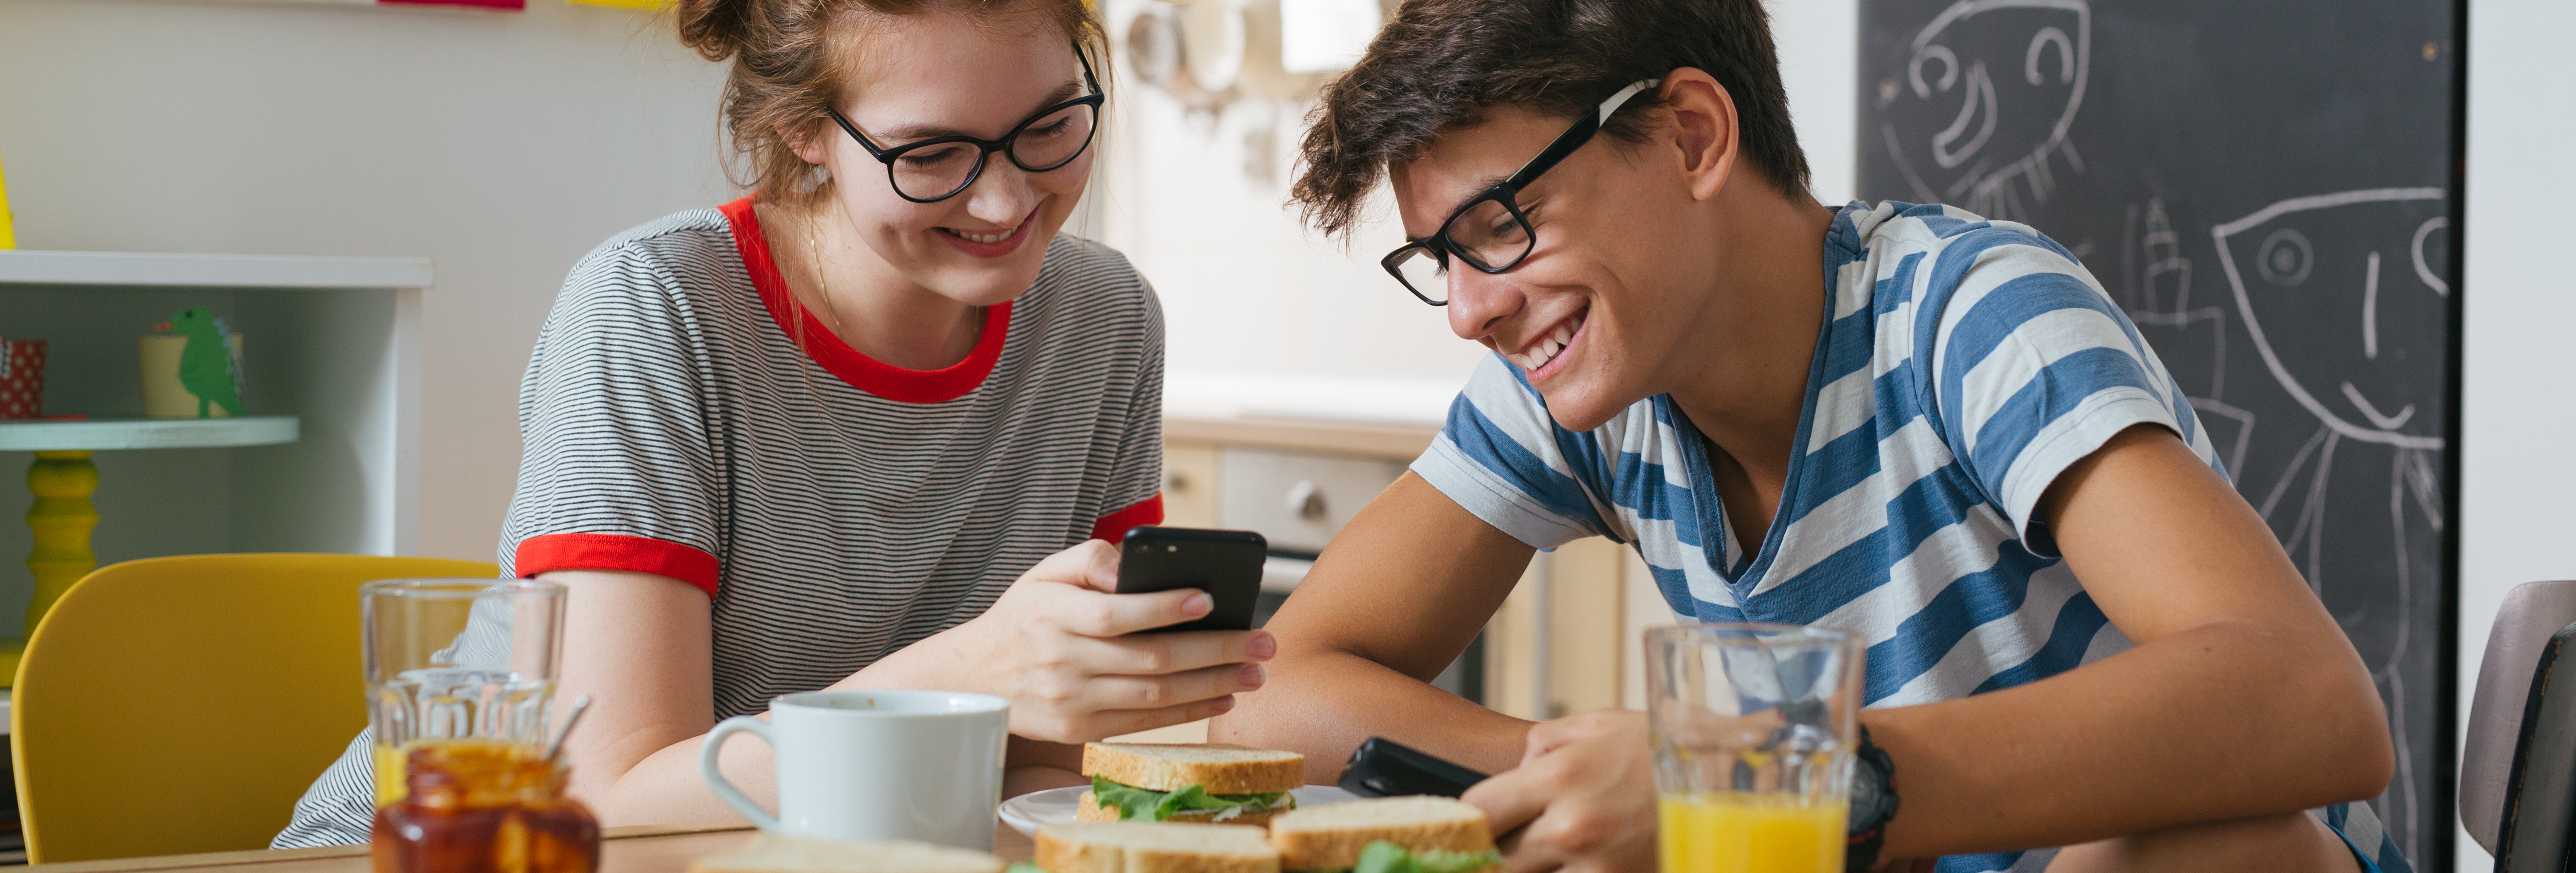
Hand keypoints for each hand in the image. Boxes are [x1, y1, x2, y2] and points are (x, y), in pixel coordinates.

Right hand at [930, 540, 1272, 741]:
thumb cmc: (1024, 616)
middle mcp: (1062, 660)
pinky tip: (1221, 696)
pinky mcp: (1079, 731)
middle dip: (1215, 651)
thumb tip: (1132, 568)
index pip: (1115, 613)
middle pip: (1150, 659)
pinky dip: (1188, 712)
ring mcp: (1071, 701)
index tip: (1209, 598)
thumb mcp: (1044, 572)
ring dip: (1212, 685)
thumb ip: (1091, 558)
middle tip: (1261, 642)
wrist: (975, 678)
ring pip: (1154, 696)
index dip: (1164, 608)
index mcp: (1053, 613)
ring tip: (1254, 672)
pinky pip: (1143, 723)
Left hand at [1462, 709, 1657, 872]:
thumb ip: (1543, 744)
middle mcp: (1571, 828)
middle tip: (1513, 838)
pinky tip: (1587, 856)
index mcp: (1558, 777)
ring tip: (1557, 845)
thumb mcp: (1599, 723)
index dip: (1468, 820)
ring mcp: (1597, 867)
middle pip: (1498, 859)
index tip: (1472, 823)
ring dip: (1536, 865)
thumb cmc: (1666, 748)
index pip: (1478, 812)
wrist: (1736, 782)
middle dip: (1500, 850)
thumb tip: (1517, 770)